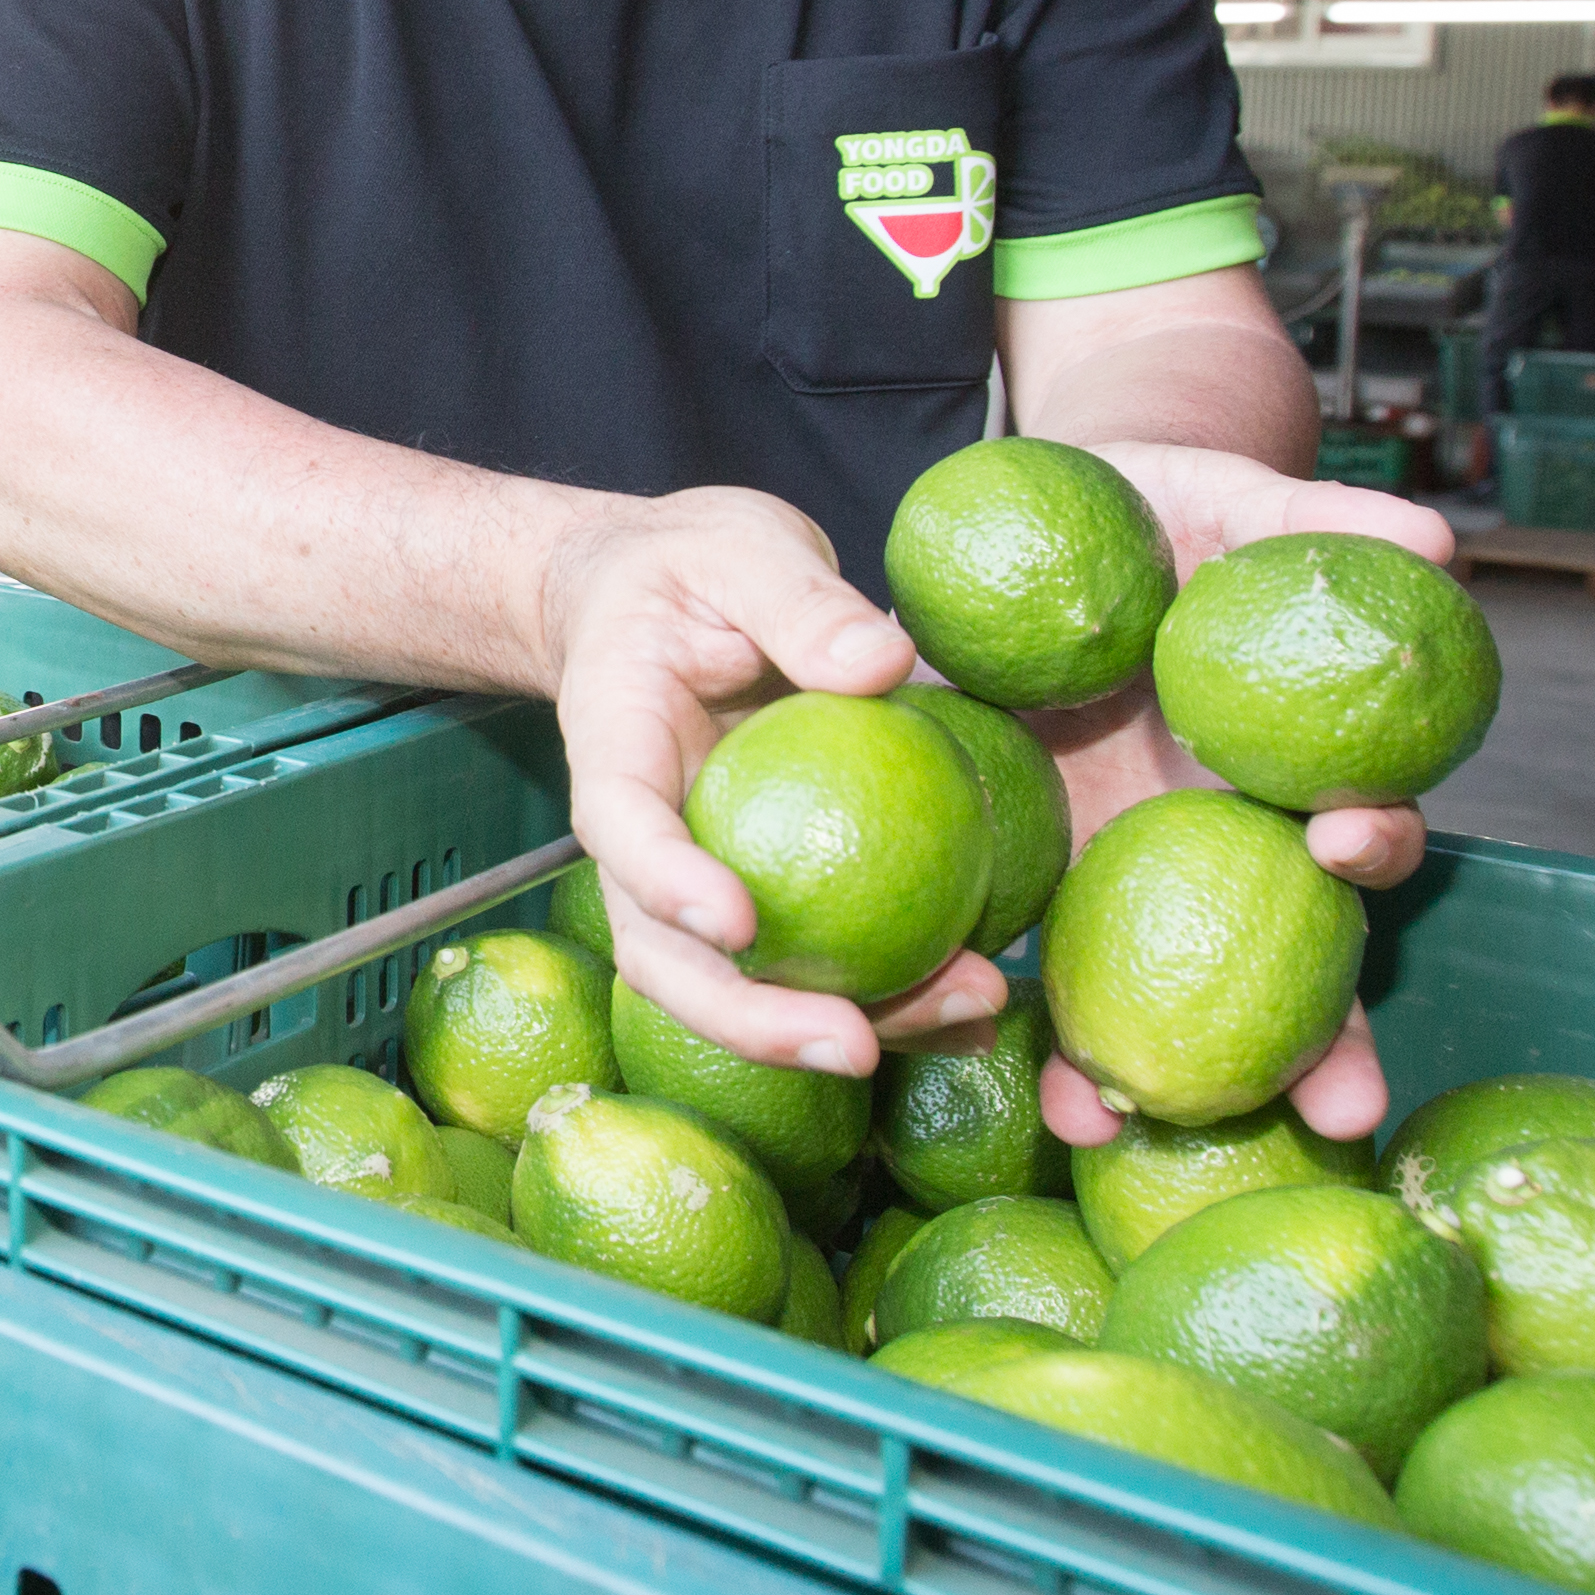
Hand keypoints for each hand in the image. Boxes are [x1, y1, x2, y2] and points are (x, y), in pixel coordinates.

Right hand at [541, 490, 1013, 1085]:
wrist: (652, 597)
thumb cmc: (688, 567)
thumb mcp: (738, 548)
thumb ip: (798, 601)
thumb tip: (884, 668)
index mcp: (615, 748)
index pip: (624, 829)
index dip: (668, 885)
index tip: (737, 922)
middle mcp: (645, 838)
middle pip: (665, 957)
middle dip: (749, 1021)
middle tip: (850, 1046)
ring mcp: (696, 878)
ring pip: (739, 984)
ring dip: (842, 1022)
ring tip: (963, 1014)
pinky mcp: (765, 890)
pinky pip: (816, 958)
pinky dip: (894, 992)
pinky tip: (980, 999)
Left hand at [1027, 442, 1459, 1153]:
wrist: (1041, 530)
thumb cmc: (1162, 512)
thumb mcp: (1224, 499)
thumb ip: (1313, 516)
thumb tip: (1430, 536)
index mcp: (1288, 762)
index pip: (1362, 822)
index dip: (1377, 844)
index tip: (1351, 842)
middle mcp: (1229, 841)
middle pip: (1299, 966)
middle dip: (1326, 1051)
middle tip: (1342, 1113)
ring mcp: (1137, 878)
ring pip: (1171, 1007)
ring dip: (1157, 1085)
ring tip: (1113, 1127)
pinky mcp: (1040, 888)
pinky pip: (1045, 976)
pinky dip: (1040, 1042)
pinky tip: (1029, 1103)